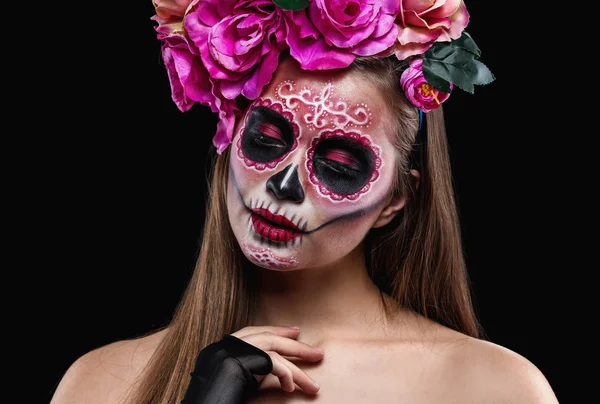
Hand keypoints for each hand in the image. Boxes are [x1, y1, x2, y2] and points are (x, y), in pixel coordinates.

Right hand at [181, 325, 322, 403]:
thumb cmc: (213, 397)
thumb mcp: (231, 381)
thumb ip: (247, 370)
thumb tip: (268, 371)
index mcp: (222, 348)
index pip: (252, 332)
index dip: (275, 331)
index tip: (294, 332)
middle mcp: (225, 347)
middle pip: (267, 339)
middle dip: (295, 346)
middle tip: (317, 353)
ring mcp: (229, 353)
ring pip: (272, 351)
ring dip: (296, 370)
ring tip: (313, 386)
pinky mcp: (236, 363)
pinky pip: (270, 363)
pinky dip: (284, 375)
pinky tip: (291, 388)